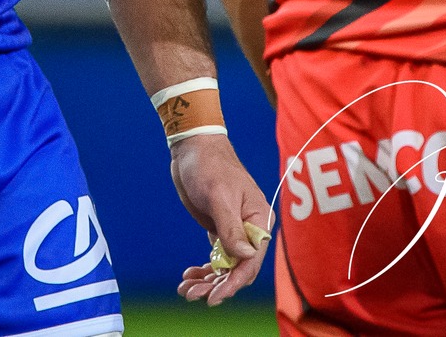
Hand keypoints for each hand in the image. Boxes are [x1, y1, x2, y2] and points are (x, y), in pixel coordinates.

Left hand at [168, 133, 272, 304]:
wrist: (192, 148)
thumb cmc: (209, 166)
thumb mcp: (218, 195)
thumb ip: (231, 227)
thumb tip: (244, 255)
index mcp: (259, 220)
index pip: (251, 261)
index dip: (233, 282)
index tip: (214, 297)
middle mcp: (251, 229)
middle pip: (238, 269)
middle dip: (216, 285)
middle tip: (191, 295)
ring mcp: (235, 231)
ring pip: (226, 267)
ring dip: (207, 281)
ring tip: (185, 289)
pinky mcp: (220, 229)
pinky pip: (217, 258)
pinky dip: (204, 269)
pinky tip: (189, 274)